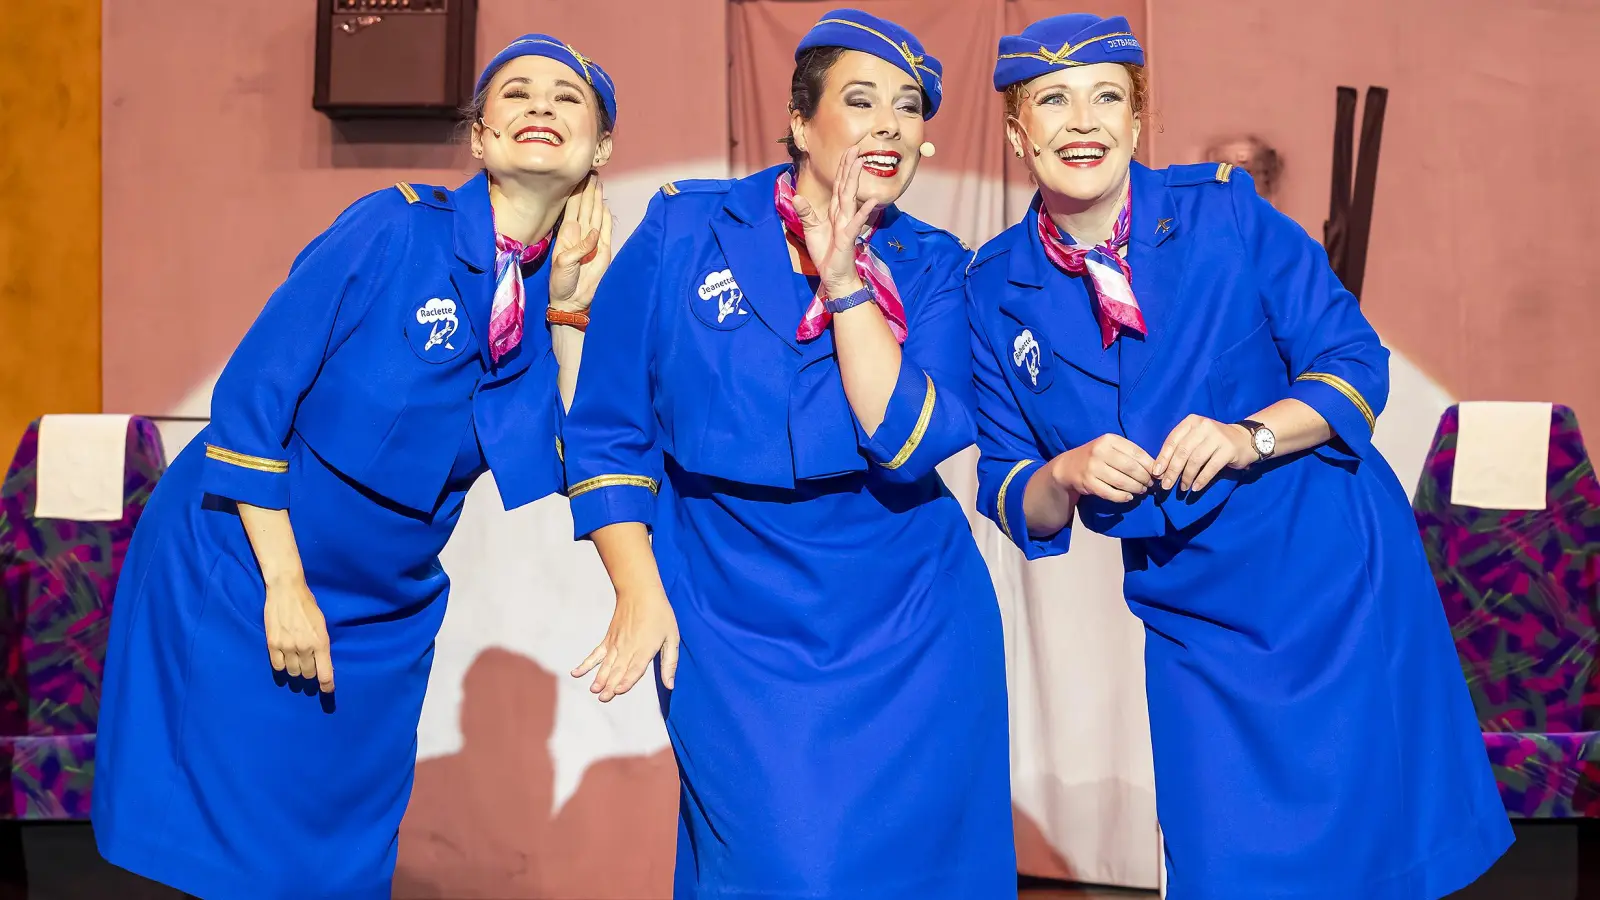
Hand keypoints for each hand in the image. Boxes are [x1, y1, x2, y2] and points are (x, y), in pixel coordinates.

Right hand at [263, 576, 333, 692]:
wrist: (286, 590)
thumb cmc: (307, 605)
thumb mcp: (321, 624)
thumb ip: (321, 643)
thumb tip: (321, 661)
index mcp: (321, 642)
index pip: (325, 673)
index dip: (327, 685)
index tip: (327, 691)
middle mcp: (304, 647)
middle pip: (308, 674)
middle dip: (310, 674)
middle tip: (309, 669)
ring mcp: (287, 647)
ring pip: (293, 672)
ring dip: (296, 670)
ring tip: (297, 662)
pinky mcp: (272, 644)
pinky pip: (277, 666)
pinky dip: (282, 666)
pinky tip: (284, 660)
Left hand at [548, 173, 613, 311]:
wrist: (572, 300)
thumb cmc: (562, 282)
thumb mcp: (564, 265)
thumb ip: (579, 249)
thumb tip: (594, 233)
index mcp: (567, 234)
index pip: (573, 207)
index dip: (576, 192)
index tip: (580, 176)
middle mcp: (579, 234)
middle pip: (585, 207)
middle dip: (588, 189)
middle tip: (592, 172)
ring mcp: (592, 241)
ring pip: (595, 215)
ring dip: (597, 199)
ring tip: (599, 183)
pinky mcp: (603, 250)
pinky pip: (605, 230)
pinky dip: (606, 218)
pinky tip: (605, 206)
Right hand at [570, 588, 680, 701]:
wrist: (640, 591)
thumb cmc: (660, 614)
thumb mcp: (672, 637)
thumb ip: (670, 663)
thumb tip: (670, 685)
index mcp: (646, 648)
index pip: (635, 668)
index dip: (627, 680)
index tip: (617, 691)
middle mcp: (629, 648)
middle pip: (619, 669)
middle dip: (611, 685)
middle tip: (603, 698)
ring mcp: (616, 644)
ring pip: (607, 664)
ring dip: (600, 678)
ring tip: (594, 690)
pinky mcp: (608, 639)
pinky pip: (595, 654)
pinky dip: (586, 664)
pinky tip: (576, 673)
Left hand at [789, 148, 878, 298]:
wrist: (835, 276)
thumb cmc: (826, 253)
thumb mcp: (811, 230)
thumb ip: (805, 213)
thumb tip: (796, 196)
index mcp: (835, 211)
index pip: (839, 185)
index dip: (843, 168)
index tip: (848, 151)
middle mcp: (843, 215)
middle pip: (846, 186)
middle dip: (850, 167)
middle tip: (856, 148)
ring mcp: (847, 225)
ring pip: (850, 198)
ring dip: (855, 181)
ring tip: (860, 163)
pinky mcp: (848, 238)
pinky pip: (855, 224)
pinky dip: (863, 213)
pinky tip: (872, 202)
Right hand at [1047, 434, 1155, 502]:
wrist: (1069, 466)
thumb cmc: (1097, 456)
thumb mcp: (1111, 447)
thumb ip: (1130, 454)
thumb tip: (1155, 468)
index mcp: (1109, 440)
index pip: (1136, 453)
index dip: (1150, 465)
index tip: (1157, 473)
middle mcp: (1100, 451)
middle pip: (1131, 468)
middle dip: (1145, 478)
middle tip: (1150, 484)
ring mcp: (1093, 468)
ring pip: (1122, 481)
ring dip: (1136, 488)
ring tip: (1141, 490)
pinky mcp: (1088, 483)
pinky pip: (1110, 493)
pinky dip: (1122, 497)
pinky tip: (1128, 497)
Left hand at [1153, 415, 1256, 491]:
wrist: (1245, 439)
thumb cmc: (1213, 442)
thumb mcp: (1195, 438)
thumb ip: (1180, 449)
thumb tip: (1161, 470)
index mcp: (1192, 422)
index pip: (1173, 440)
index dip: (1163, 458)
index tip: (1156, 473)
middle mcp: (1204, 426)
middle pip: (1183, 451)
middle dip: (1172, 470)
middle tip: (1166, 485)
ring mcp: (1217, 437)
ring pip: (1196, 460)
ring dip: (1186, 477)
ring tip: (1182, 488)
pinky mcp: (1228, 449)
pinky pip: (1211, 468)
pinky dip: (1201, 479)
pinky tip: (1195, 488)